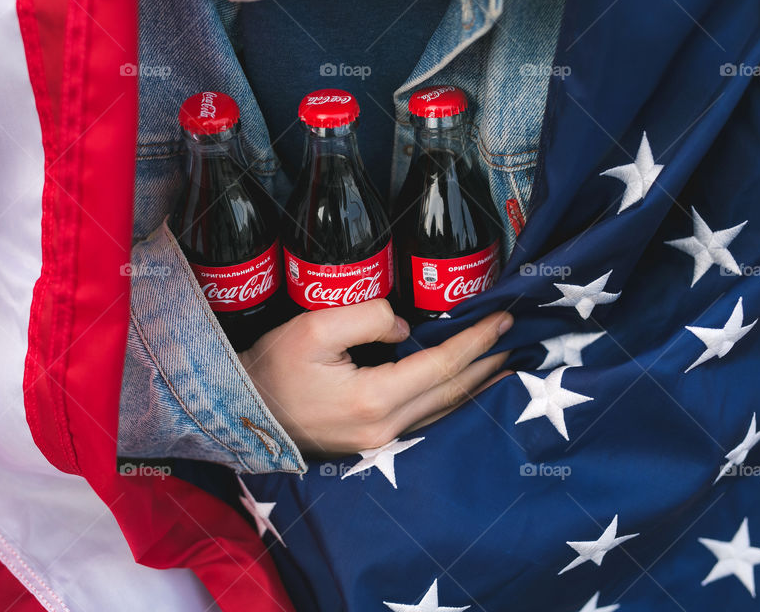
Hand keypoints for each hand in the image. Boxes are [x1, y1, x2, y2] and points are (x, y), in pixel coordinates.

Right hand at [237, 299, 512, 456]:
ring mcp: (380, 441)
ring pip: (445, 410)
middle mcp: (385, 427)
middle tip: (515, 335)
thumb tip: (401, 326)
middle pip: (452, 391)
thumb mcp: (312, 328)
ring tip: (503, 361)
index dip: (476, 340)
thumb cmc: (273, 368)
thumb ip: (365, 317)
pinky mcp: (373, 442)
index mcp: (373, 398)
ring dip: (477, 383)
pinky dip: (453, 398)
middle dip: (487, 361)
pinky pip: (428, 419)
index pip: (442, 364)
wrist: (244, 412)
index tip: (502, 318)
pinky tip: (465, 388)